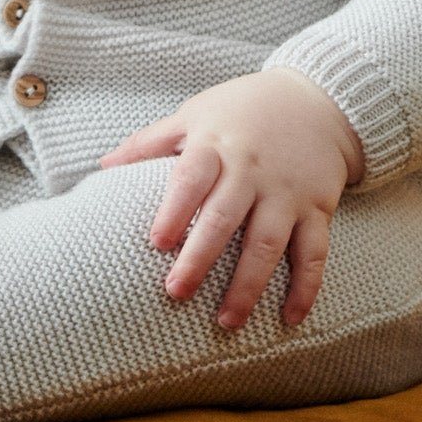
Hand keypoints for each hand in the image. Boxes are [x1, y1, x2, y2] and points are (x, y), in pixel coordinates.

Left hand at [101, 69, 364, 330]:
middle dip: (201, 257)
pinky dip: (305, 287)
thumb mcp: (195, 114)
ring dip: (248, 285)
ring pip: (267, 244)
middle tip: (177, 292)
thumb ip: (151, 142)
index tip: (156, 243)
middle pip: (225, 218)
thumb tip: (103, 166)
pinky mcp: (317, 208)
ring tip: (226, 321)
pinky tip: (290, 317)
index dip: (174, 210)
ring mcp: (286, 192)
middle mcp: (251, 171)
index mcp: (216, 145)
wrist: (315, 100)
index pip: (192, 178)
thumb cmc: (242, 110)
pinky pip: (313, 253)